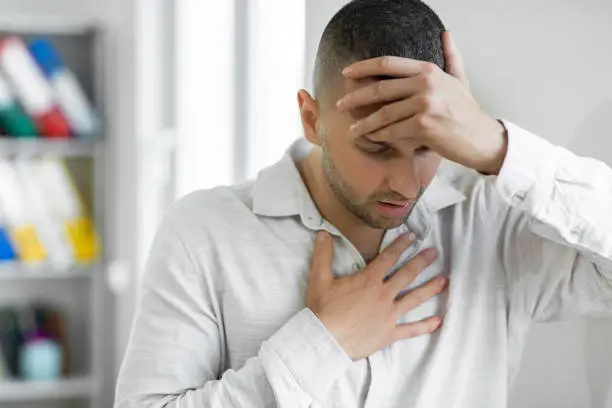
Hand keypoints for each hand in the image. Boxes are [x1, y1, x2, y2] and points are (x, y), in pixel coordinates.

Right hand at [307, 231, 446, 360]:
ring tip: (445, 280)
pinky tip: (438, 321)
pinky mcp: (389, 333)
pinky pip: (411, 329)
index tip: (412, 237)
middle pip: (407, 274)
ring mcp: (389, 314)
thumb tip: (323, 233)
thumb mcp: (319, 278)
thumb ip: (323, 253)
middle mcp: (383, 294)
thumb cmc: (323, 309)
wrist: (324, 340)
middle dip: (422, 261)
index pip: (389, 257)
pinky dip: (425, 326)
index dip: (401, 245)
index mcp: (369, 279)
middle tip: (435, 252)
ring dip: (431, 288)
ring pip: (415, 298)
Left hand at [336, 32, 507, 174]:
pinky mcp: (424, 125)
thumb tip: (447, 33)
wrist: (482, 137)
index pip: (388, 63)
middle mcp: (425, 84)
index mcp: (428, 70)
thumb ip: (451, 56)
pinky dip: (378, 136)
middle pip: (380, 88)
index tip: (347, 72)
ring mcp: (424, 104)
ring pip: (384, 113)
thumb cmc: (467, 111)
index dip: (364, 67)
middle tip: (340, 104)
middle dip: (356, 97)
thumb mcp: (459, 79)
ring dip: (364, 123)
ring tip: (352, 129)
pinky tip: (370, 138)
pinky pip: (392, 131)